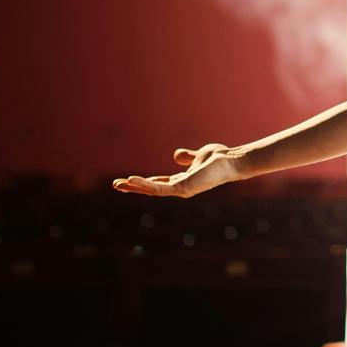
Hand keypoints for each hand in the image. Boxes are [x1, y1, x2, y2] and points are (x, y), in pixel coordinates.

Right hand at [112, 143, 243, 197]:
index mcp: (182, 181)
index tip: (127, 180)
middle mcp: (180, 188)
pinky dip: (146, 185)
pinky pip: (160, 188)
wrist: (230, 160)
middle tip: (116, 185)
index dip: (143, 182)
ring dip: (136, 187)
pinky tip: (132, 180)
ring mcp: (181, 190)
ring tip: (119, 184)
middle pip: (152, 189)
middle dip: (134, 187)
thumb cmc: (219, 159)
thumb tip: (176, 155)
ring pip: (153, 190)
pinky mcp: (183, 189)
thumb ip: (187, 157)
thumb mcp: (198, 156)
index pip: (158, 183)